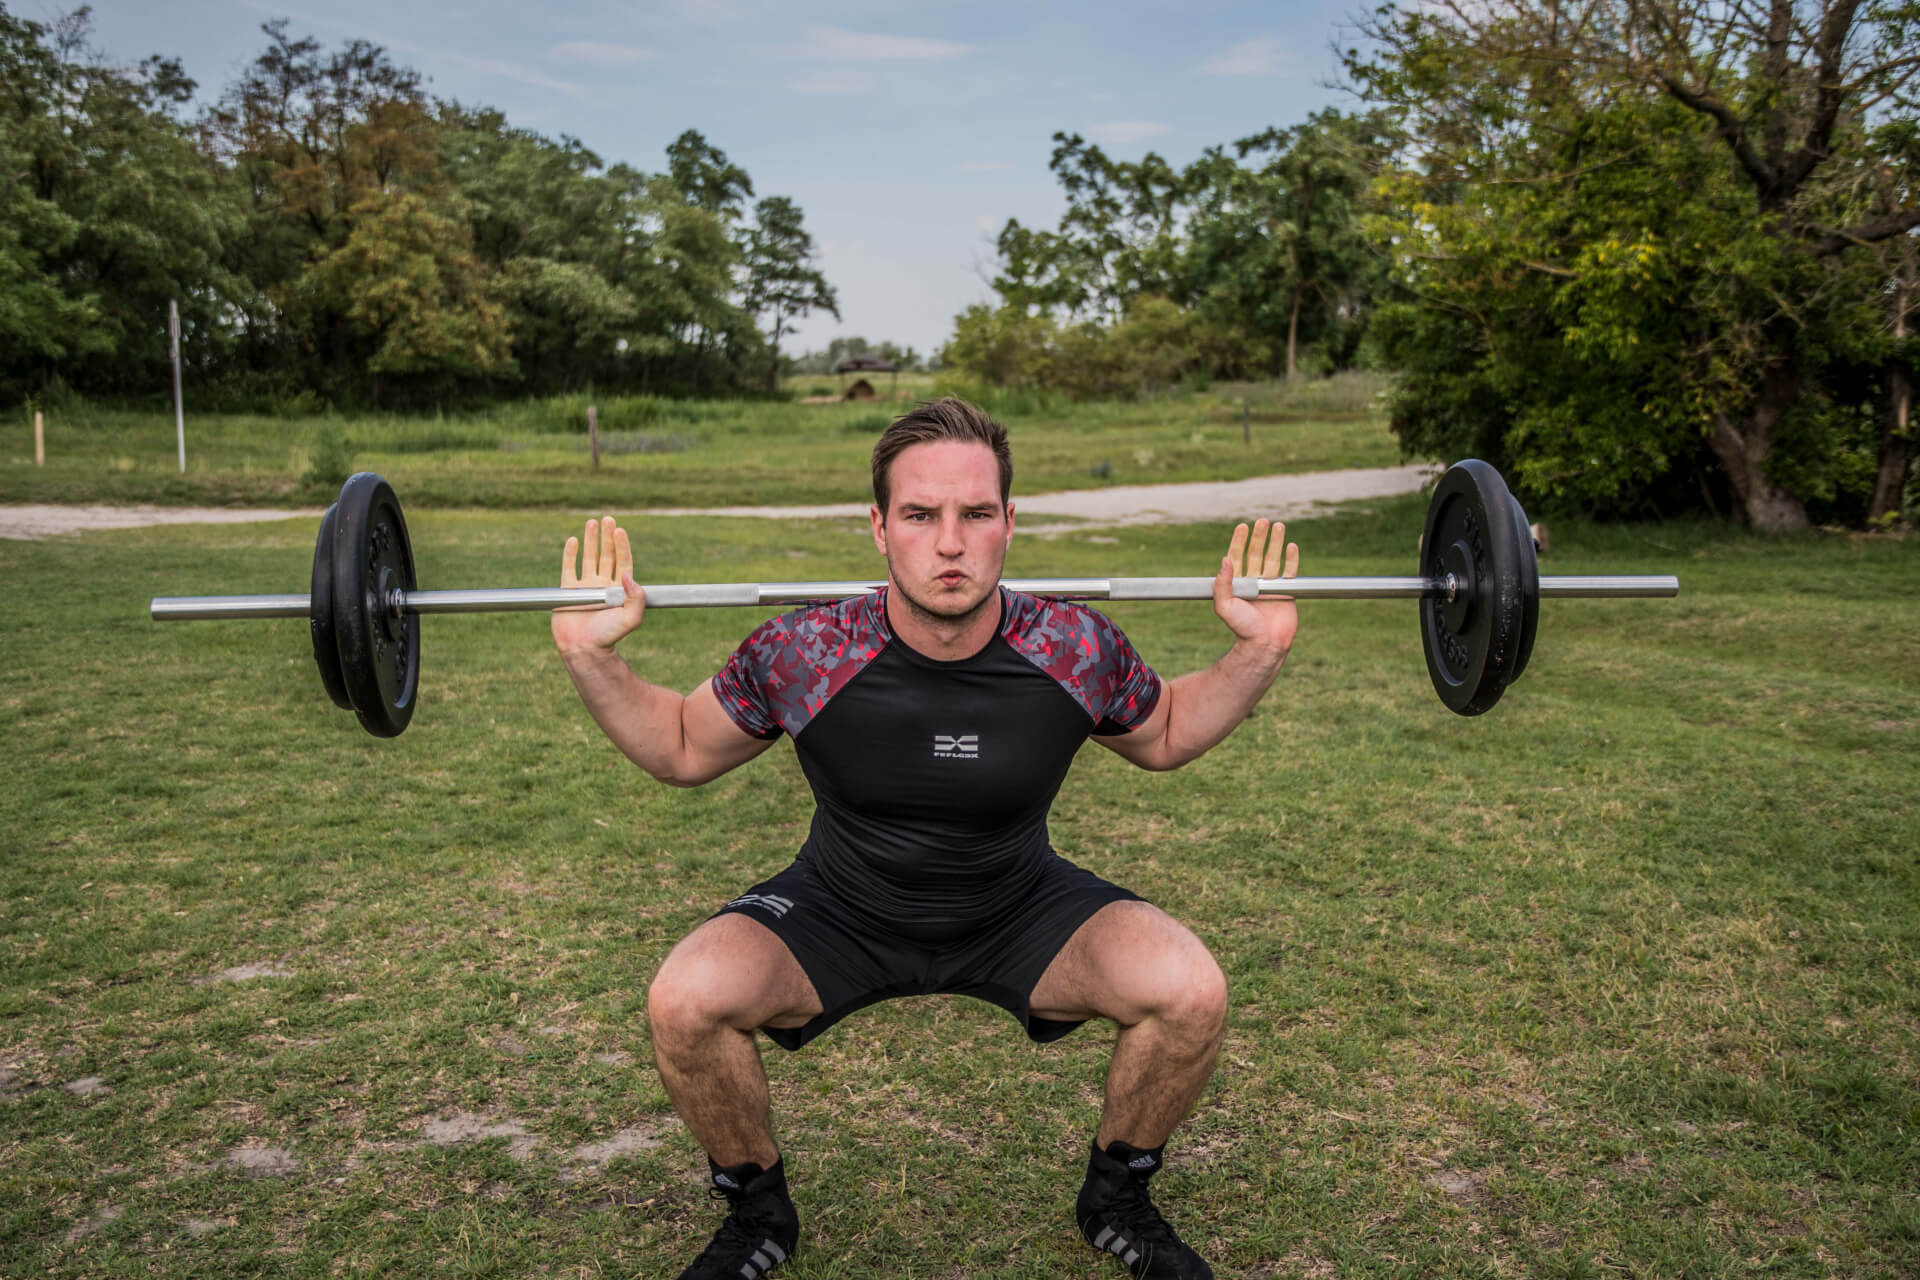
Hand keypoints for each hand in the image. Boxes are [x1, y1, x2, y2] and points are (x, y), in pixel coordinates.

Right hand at [551, 515, 646, 654]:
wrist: (584, 648)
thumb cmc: (609, 636)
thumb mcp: (631, 619)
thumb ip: (636, 598)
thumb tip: (629, 575)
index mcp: (618, 589)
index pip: (622, 562)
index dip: (622, 546)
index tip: (620, 531)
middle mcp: (602, 584)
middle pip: (606, 555)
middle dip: (607, 537)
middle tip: (608, 519)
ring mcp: (585, 586)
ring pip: (588, 557)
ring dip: (590, 540)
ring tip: (592, 523)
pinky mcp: (567, 590)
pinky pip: (568, 568)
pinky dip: (570, 554)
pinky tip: (573, 540)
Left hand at [1212, 518, 1298, 654]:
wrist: (1264, 643)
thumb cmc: (1242, 628)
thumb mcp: (1224, 606)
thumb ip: (1223, 583)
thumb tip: (1225, 560)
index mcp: (1238, 584)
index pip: (1238, 557)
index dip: (1240, 541)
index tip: (1243, 526)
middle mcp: (1254, 581)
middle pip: (1257, 553)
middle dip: (1259, 537)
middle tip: (1262, 521)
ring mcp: (1271, 586)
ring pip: (1274, 558)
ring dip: (1276, 542)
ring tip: (1279, 526)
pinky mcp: (1287, 592)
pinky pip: (1290, 571)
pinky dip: (1292, 558)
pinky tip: (1291, 546)